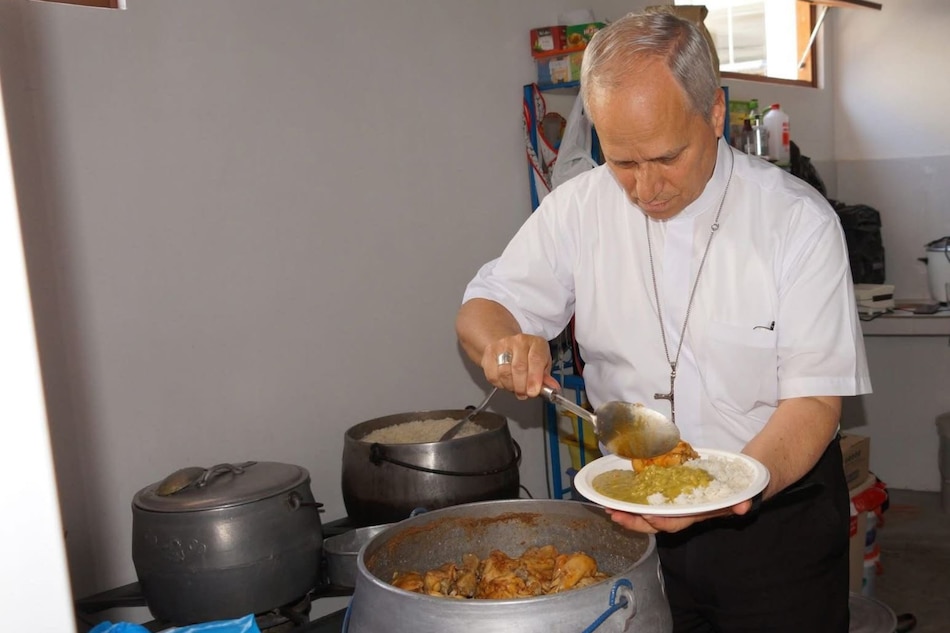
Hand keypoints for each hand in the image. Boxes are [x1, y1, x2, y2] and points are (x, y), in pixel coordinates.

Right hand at [482, 333, 556, 398]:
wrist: (510, 347)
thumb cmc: (529, 357)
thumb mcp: (543, 365)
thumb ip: (546, 377)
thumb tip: (553, 388)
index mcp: (536, 343)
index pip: (535, 359)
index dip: (534, 378)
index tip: (533, 392)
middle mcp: (519, 341)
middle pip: (519, 367)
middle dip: (522, 386)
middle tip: (525, 394)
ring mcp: (503, 345)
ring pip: (505, 373)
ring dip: (511, 387)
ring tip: (516, 389)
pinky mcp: (489, 352)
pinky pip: (493, 375)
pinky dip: (500, 384)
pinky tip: (506, 383)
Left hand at [604, 498, 753, 533]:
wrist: (738, 485)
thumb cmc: (736, 491)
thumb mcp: (742, 495)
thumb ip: (741, 501)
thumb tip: (744, 506)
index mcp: (696, 515)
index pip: (675, 523)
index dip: (660, 520)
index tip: (645, 513)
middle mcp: (682, 514)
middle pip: (654, 524)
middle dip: (633, 522)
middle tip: (614, 515)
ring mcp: (673, 507)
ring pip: (646, 517)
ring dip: (627, 514)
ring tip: (608, 508)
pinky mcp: (668, 496)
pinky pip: (647, 504)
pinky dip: (632, 503)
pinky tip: (616, 498)